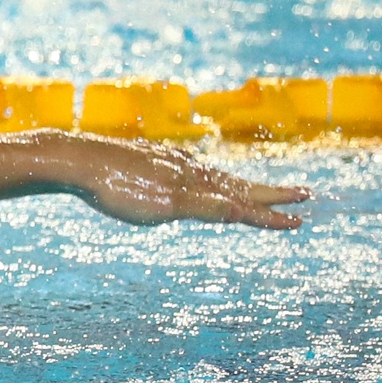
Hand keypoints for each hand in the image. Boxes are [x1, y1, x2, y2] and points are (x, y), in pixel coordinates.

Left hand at [74, 137, 309, 229]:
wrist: (78, 160)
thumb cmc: (118, 189)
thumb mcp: (162, 205)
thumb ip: (203, 207)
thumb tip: (240, 208)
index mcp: (197, 183)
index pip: (243, 202)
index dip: (270, 214)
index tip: (299, 222)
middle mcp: (190, 170)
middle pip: (237, 184)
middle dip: (269, 193)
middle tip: (303, 193)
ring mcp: (171, 163)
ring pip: (214, 177)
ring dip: (241, 185)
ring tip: (258, 191)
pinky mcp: (150, 160)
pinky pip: (190, 171)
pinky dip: (208, 178)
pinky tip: (199, 176)